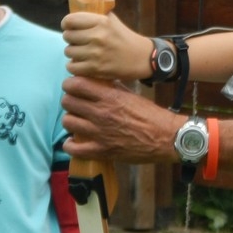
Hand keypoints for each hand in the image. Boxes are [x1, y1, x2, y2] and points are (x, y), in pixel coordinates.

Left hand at [62, 11, 151, 79]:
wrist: (142, 58)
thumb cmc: (125, 38)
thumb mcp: (112, 21)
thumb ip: (94, 17)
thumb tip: (74, 17)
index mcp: (102, 22)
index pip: (70, 20)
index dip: (67, 24)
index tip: (70, 27)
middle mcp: (98, 36)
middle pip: (67, 36)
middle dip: (72, 39)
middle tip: (80, 41)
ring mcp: (96, 53)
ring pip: (68, 51)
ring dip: (74, 53)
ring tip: (83, 53)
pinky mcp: (96, 69)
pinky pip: (72, 67)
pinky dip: (74, 66)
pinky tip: (82, 63)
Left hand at [62, 76, 180, 164]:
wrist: (165, 137)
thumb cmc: (151, 115)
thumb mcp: (132, 95)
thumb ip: (113, 88)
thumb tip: (98, 82)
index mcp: (110, 97)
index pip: (76, 85)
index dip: (70, 84)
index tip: (73, 87)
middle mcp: (101, 113)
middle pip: (67, 102)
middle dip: (70, 101)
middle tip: (76, 104)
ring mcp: (98, 133)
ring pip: (68, 122)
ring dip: (71, 120)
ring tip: (78, 121)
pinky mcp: (100, 151)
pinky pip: (72, 148)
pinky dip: (70, 144)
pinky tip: (75, 141)